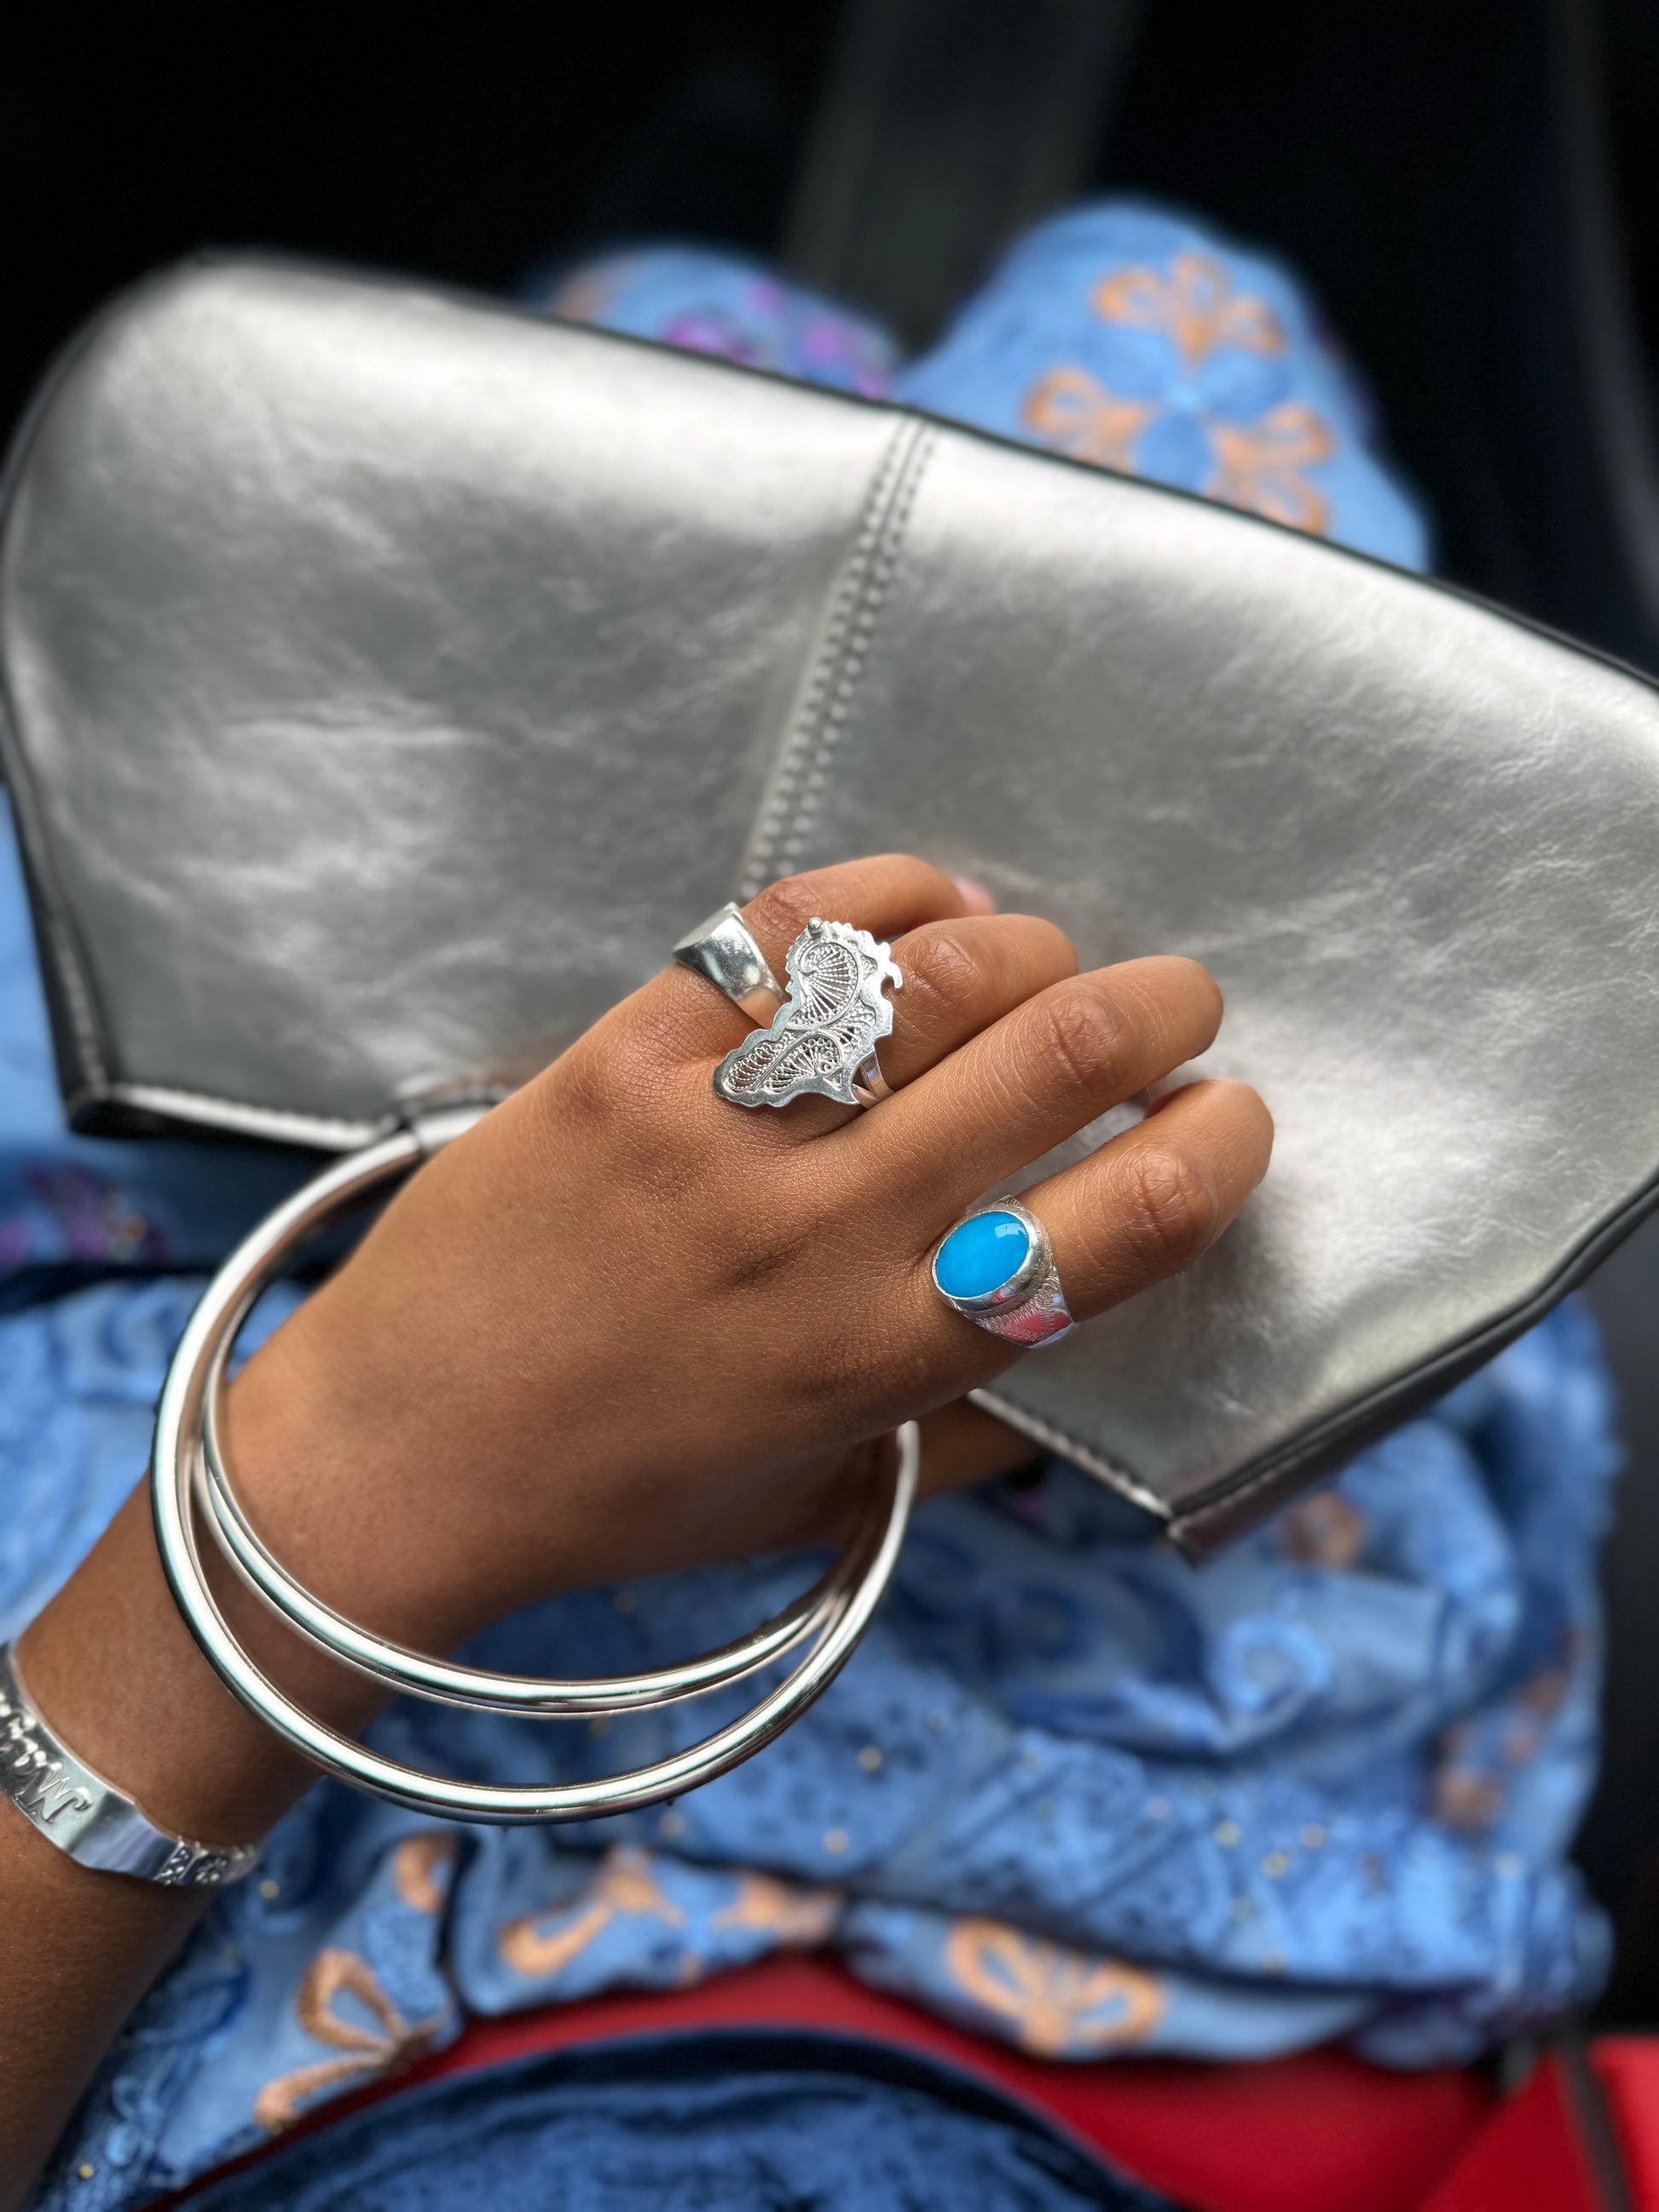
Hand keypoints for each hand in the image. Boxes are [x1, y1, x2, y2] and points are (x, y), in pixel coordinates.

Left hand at [1, 854, 1269, 2193]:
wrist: (401, 1454)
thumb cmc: (623, 1493)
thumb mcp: (825, 1501)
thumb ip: (972, 1435)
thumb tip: (1092, 1348)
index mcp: (886, 1359)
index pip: (1125, 1229)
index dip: (1219, 1148)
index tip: (1233, 1116)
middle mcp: (818, 1234)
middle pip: (1056, 1060)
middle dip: (1160, 1007)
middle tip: (1176, 1003)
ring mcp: (716, 1129)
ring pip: (937, 971)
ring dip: (1037, 944)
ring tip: (1047, 960)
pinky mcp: (623, 1050)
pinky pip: (789, 927)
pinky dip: (889, 894)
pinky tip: (928, 907)